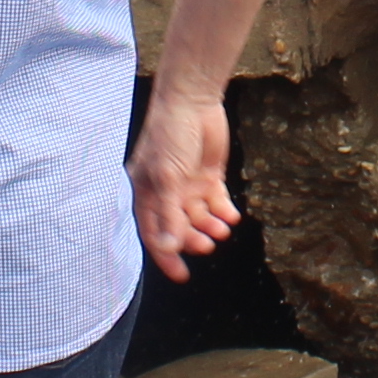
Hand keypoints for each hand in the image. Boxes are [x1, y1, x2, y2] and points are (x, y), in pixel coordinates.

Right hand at [134, 83, 239, 275]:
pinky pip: (217, 203)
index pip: (153, 233)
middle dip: (194, 239)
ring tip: (223, 228)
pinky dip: (225, 212)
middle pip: (179, 229)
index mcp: (145, 194)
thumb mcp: (167, 178)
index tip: (182, 276)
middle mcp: (166, 193)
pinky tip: (232, 216)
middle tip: (208, 243)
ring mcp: (188, 185)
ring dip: (212, 227)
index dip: (166, 256)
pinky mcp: (208, 176)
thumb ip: (169, 215)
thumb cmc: (168, 136)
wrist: (192, 101)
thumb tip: (168, 248)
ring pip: (200, 218)